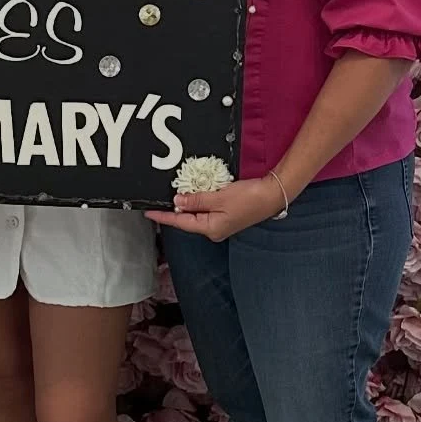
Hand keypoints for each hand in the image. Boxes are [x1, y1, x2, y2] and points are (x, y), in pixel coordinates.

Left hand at [146, 177, 287, 242]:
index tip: (149, 212)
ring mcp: (221, 223)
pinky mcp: (227, 214)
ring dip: (188, 203)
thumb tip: (177, 202)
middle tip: (159, 199)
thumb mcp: (219, 198)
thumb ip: (196, 200)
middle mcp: (214, 229)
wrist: (272, 195)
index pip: (181, 222)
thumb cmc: (249, 198)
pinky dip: (199, 200)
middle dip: (175, 208)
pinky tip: (195, 192)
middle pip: (188, 219)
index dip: (164, 216)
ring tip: (175, 194)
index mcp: (210, 229)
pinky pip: (207, 208)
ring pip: (197, 212)